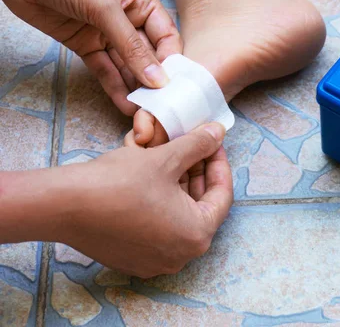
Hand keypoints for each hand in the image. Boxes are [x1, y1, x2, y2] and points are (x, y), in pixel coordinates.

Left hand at [0, 0, 181, 114]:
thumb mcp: (104, 7)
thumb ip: (131, 46)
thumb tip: (156, 78)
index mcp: (142, 1)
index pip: (166, 36)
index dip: (171, 61)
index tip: (174, 85)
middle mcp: (128, 18)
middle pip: (149, 56)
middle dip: (154, 80)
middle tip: (160, 105)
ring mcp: (106, 33)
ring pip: (127, 67)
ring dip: (135, 88)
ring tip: (143, 112)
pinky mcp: (86, 46)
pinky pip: (105, 70)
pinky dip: (114, 87)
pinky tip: (125, 104)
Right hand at [60, 123, 232, 277]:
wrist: (63, 205)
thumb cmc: (118, 182)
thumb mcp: (166, 158)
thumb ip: (198, 145)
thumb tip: (218, 131)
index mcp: (197, 235)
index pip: (222, 196)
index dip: (219, 164)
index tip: (214, 143)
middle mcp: (181, 255)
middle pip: (201, 207)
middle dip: (199, 174)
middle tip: (196, 147)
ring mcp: (156, 261)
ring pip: (180, 217)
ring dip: (181, 187)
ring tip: (175, 158)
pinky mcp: (134, 259)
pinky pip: (160, 228)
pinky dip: (163, 204)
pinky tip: (155, 179)